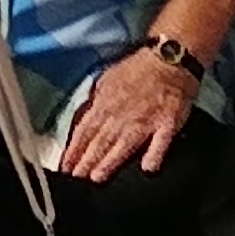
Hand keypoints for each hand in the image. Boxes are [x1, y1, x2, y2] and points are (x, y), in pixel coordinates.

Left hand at [58, 48, 196, 179]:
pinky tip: (149, 168)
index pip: (85, 131)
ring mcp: (146, 119)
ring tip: (97, 177)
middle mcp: (124, 113)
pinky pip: (161, 141)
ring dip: (109, 161)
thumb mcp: (108, 78)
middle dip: (86, 161)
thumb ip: (95, 100)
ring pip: (124, 144)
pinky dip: (155, 154)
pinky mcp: (168, 122)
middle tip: (76, 178)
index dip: (73, 150)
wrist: (170, 57)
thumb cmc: (140, 68)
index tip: (65, 167)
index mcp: (107, 103)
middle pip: (100, 141)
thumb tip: (83, 116)